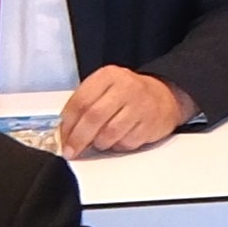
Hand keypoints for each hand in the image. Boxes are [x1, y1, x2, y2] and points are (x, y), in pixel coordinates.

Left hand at [47, 64, 186, 159]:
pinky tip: (119, 139)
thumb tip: (65, 132)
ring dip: (100, 143)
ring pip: (110, 133)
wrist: (165, 96)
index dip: (68, 124)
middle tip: (72, 150)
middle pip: (94, 117)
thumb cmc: (127, 95)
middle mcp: (126, 87)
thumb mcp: (105, 89)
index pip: (80, 101)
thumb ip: (85, 105)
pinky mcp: (151, 124)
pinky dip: (118, 146)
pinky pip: (126, 142)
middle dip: (79, 138)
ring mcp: (140, 105)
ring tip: (100, 141)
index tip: (62, 138)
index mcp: (108, 76)